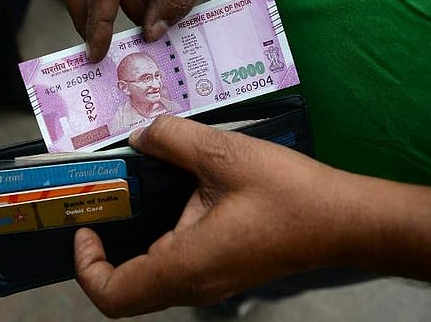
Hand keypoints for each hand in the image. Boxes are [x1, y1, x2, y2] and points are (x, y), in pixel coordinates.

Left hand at [73, 115, 349, 316]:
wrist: (343, 220)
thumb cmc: (288, 193)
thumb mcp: (223, 155)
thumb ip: (173, 140)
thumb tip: (141, 136)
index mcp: (186, 266)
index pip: (114, 294)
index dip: (87, 265)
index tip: (88, 226)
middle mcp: (193, 285)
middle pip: (127, 288)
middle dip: (105, 248)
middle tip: (104, 202)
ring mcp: (209, 282)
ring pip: (150, 277)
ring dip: (132, 241)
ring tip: (130, 193)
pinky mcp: (222, 270)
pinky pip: (174, 265)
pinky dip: (157, 238)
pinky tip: (166, 196)